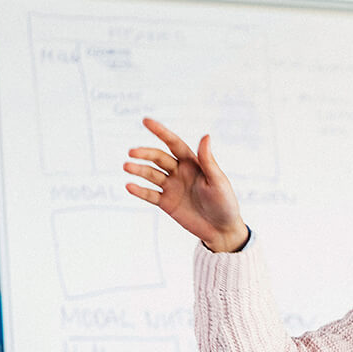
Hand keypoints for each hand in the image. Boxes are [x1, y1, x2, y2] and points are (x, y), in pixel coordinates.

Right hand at [124, 117, 248, 252]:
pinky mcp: (166, 203)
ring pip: (151, 174)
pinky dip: (140, 191)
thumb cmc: (225, 203)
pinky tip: (129, 186)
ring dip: (139, 170)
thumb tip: (205, 135)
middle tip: (132, 152)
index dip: (161, 132)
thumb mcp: (218, 181)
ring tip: (127, 167)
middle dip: (145, 154)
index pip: (174, 144)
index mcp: (193, 163)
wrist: (222, 230)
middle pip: (159, 158)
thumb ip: (208, 161)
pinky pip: (150, 195)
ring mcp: (172, 187)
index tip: (146, 121)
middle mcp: (180, 172)